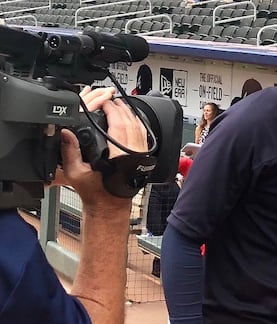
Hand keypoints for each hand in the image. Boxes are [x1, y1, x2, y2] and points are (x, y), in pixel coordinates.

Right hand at [54, 87, 147, 205]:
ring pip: (139, 127)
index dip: (111, 110)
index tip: (103, 102)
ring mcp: (141, 155)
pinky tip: (131, 118)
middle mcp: (133, 153)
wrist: (110, 204)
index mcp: (118, 155)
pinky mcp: (143, 157)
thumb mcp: (76, 173)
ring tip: (119, 105)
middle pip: (130, 122)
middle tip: (110, 100)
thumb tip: (66, 133)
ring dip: (129, 113)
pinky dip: (138, 123)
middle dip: (120, 108)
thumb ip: (70, 151)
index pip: (118, 124)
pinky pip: (144, 135)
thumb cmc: (96, 192)